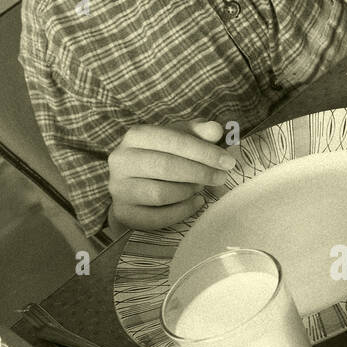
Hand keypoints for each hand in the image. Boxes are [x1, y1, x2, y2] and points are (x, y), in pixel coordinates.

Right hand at [107, 119, 234, 229]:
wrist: (133, 185)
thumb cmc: (161, 156)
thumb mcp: (179, 139)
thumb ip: (198, 133)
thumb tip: (216, 129)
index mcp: (136, 136)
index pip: (172, 140)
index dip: (202, 151)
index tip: (227, 161)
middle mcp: (121, 160)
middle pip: (165, 166)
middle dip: (199, 172)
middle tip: (221, 177)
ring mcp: (119, 188)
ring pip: (160, 193)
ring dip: (188, 191)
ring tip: (200, 187)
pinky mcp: (124, 213)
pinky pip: (157, 217)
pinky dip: (182, 211)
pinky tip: (196, 203)